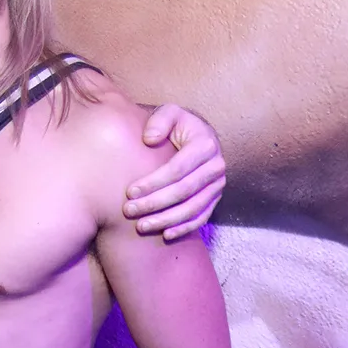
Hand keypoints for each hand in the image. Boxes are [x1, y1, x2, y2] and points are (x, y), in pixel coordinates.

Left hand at [124, 103, 225, 239]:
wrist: (194, 135)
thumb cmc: (175, 124)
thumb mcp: (168, 113)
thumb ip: (159, 120)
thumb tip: (149, 139)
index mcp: (205, 144)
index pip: (177, 169)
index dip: (153, 182)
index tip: (129, 192)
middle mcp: (216, 166)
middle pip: (183, 191)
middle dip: (154, 203)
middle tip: (129, 211)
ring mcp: (217, 184)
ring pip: (192, 208)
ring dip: (166, 220)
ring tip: (141, 226)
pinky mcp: (215, 197)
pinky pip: (202, 217)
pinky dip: (184, 228)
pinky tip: (166, 235)